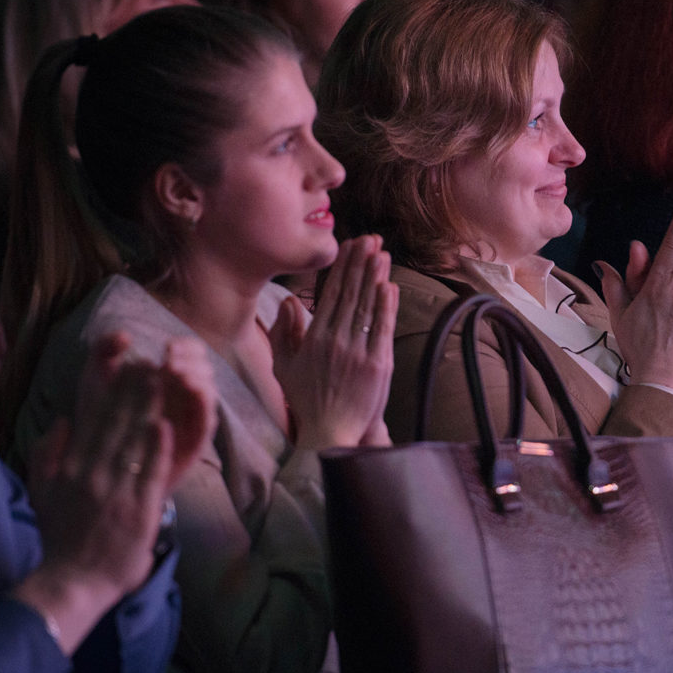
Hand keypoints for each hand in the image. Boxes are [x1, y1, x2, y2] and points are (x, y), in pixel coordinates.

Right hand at [16, 333, 197, 650]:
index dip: (108, 388)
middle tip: (150, 360)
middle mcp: (91, 472)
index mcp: (71, 466)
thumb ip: (48, 454)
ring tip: (163, 379)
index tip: (123, 363)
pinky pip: (148, 473)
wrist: (72, 582)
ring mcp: (114, 490)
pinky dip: (156, 449)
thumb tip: (62, 421)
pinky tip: (166, 425)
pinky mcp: (137, 509)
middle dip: (133, 389)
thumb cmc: (62, 537)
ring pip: (132, 440)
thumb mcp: (43, 492)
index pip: (91, 418)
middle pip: (114, 422)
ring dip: (148, 408)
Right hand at [270, 235, 397, 449]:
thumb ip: (283, 332)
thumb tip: (288, 300)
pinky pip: (383, 329)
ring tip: (382, 253)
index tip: (351, 246)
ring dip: (376, 277)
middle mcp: (335, 341)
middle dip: (361, 264)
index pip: (330, 294)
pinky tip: (390, 286)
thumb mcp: (283, 366)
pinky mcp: (377, 365)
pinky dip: (387, 307)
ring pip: (368, 307)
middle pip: (351, 294)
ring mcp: (357, 352)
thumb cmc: (306, 400)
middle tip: (371, 238)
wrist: (330, 433)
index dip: (342, 268)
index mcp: (313, 339)